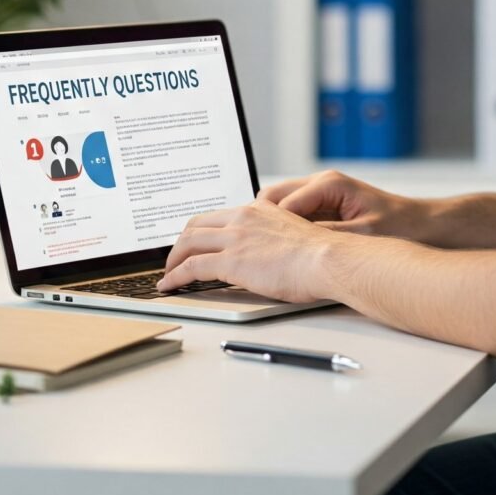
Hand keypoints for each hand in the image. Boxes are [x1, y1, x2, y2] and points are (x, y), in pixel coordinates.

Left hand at [157, 198, 332, 302]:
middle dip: (181, 242)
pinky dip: (175, 276)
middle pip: (196, 225)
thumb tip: (266, 253)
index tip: (196, 243)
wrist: (327, 259)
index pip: (219, 216)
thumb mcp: (292, 234)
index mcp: (260, 209)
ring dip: (173, 260)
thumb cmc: (320, 254)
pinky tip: (170, 285)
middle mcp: (244, 218)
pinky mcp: (231, 261)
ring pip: (188, 243)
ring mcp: (235, 238)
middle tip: (176, 258)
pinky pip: (191, 267)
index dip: (201, 230)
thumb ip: (273, 237)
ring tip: (168, 274)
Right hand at [258, 170, 429, 241]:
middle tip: (256, 252)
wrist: (423, 225)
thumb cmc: (400, 225)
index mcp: (328, 184)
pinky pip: (295, 216)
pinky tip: (287, 252)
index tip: (257, 250)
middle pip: (273, 198)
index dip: (267, 228)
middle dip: (262, 223)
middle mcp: (322, 184)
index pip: (280, 202)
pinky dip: (286, 230)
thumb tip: (296, 243)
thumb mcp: (363, 234)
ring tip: (269, 254)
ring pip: (280, 206)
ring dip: (273, 227)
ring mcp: (322, 194)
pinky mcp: (325, 208)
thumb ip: (327, 236)